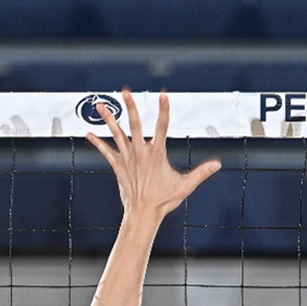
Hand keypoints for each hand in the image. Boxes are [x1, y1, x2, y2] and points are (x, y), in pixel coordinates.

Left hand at [87, 90, 220, 219]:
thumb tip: (217, 165)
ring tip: (101, 106)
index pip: (162, 126)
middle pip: (134, 124)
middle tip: (126, 92)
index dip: (164, 110)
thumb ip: (201, 173)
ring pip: (116, 134)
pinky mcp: (118, 166)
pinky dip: (98, 143)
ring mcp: (127, 158)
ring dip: (109, 119)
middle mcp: (140, 152)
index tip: (163, 95)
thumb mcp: (185, 186)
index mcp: (157, 154)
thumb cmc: (163, 200)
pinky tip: (89, 134)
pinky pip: (106, 152)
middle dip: (131, 107)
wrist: (143, 213)